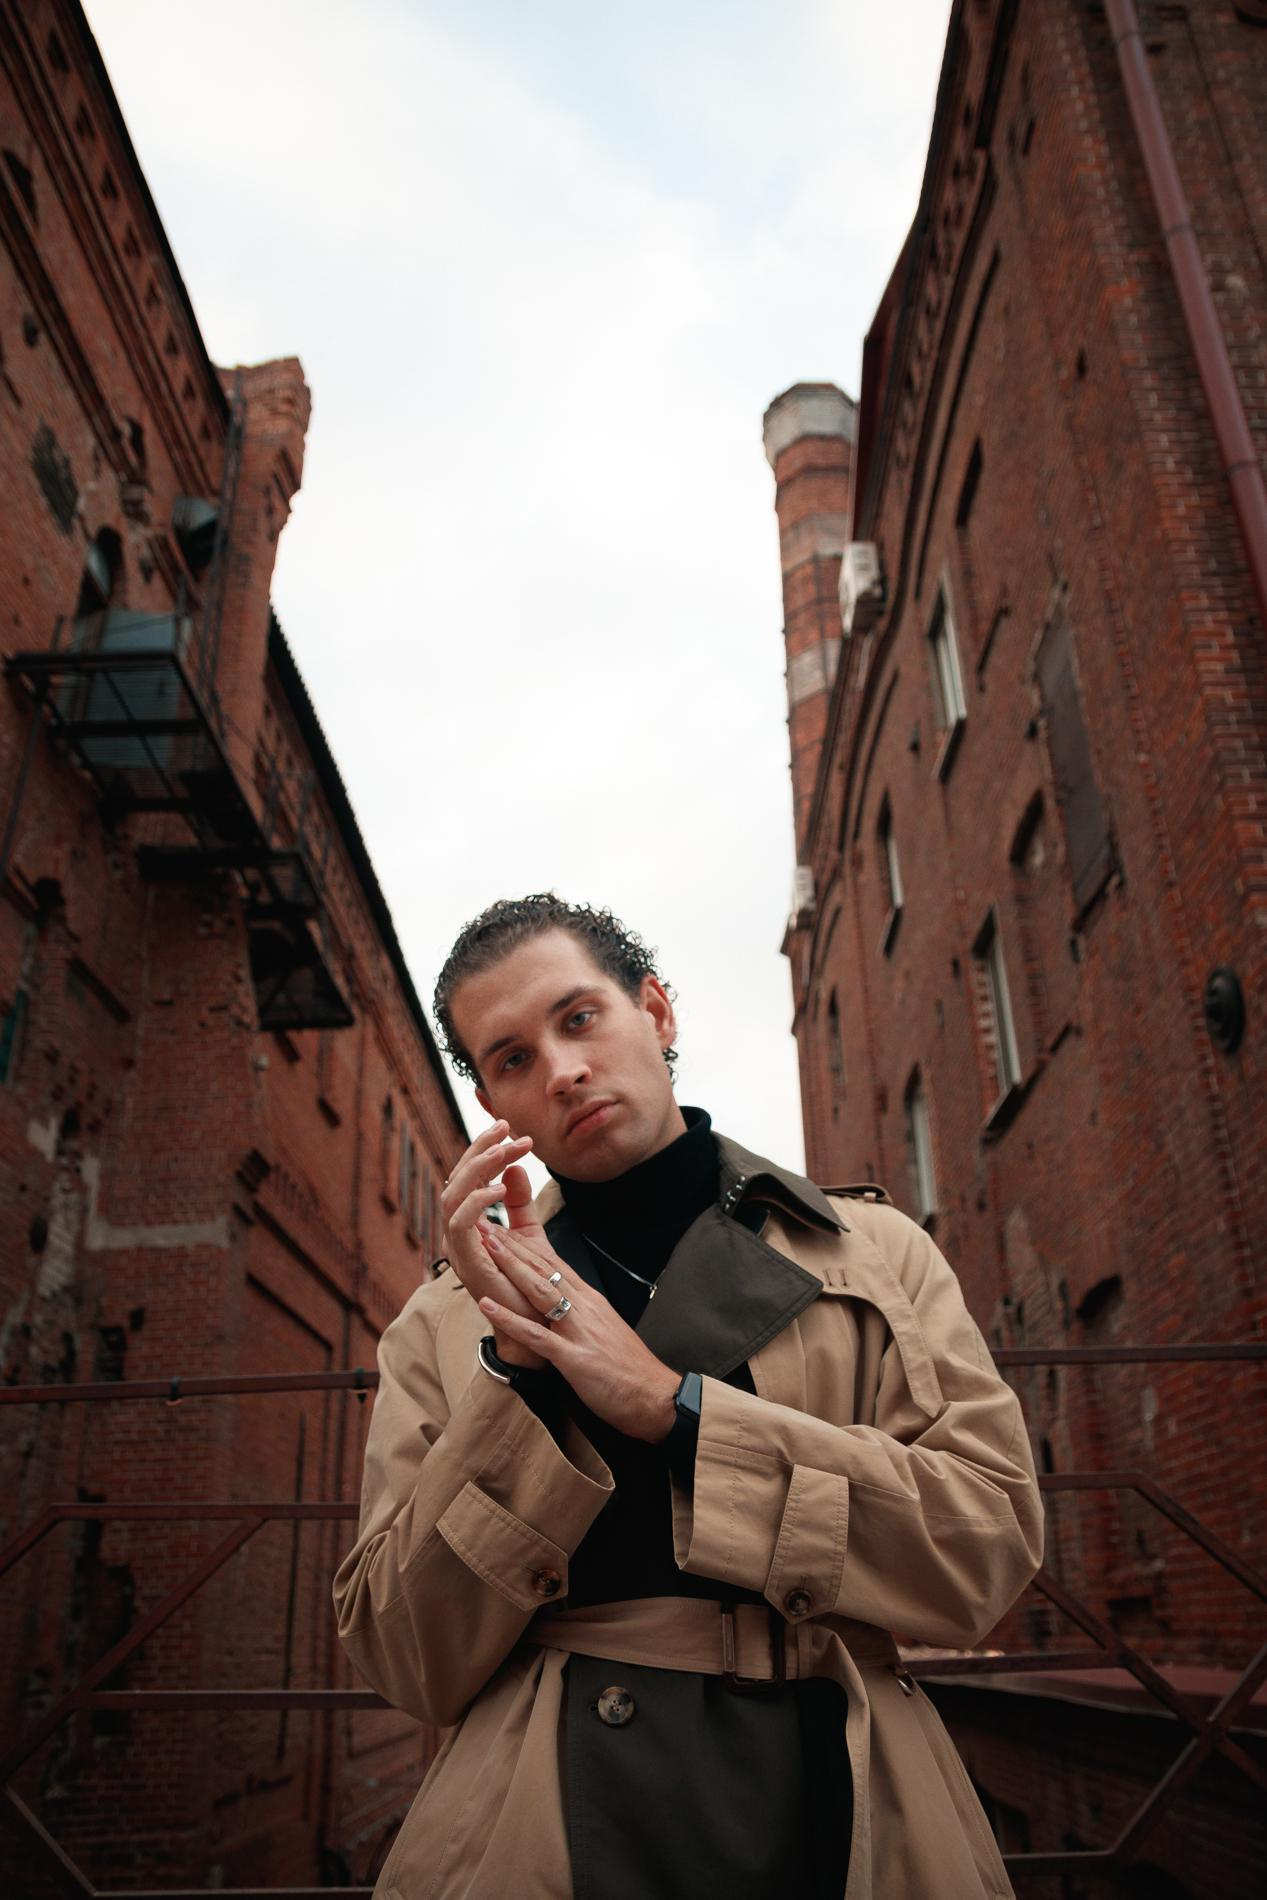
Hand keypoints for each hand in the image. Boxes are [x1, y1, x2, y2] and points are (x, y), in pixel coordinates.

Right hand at [439, 1121, 545, 1368]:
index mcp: (468, 1224)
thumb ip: (520, 1202)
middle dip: (481, 1149)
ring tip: (507, 1149)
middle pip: (456, 1179)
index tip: (511, 1129)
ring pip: (452, 1195)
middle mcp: (457, 1234)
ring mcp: (458, 1249)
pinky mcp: (466, 1263)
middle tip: (508, 1128)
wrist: (537, 1326)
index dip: (486, 1150)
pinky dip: (478, 1201)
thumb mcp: (528, 1233)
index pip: (469, 1177)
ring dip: (479, 1167)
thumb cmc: (529, 1284)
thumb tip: (516, 1167)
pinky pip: (459, 1224)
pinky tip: (502, 1187)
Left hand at [476, 1226, 680, 1442]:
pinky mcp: (574, 1358)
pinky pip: (536, 1335)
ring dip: (510, 1268)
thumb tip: (562, 1304)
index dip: (526, 1246)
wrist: (656, 1395)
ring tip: (486, 1248)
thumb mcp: (605, 1329)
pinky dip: (510, 1320)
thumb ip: (582, 1314)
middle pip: (544, 1269)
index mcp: (590, 1300)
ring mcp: (578, 1330)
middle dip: (512, 1247)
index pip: (553, 1265)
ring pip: (539, 1291)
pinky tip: (487, 1306)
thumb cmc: (630, 1368)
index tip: (503, 1230)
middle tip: (486, 1225)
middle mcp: (584, 1307)